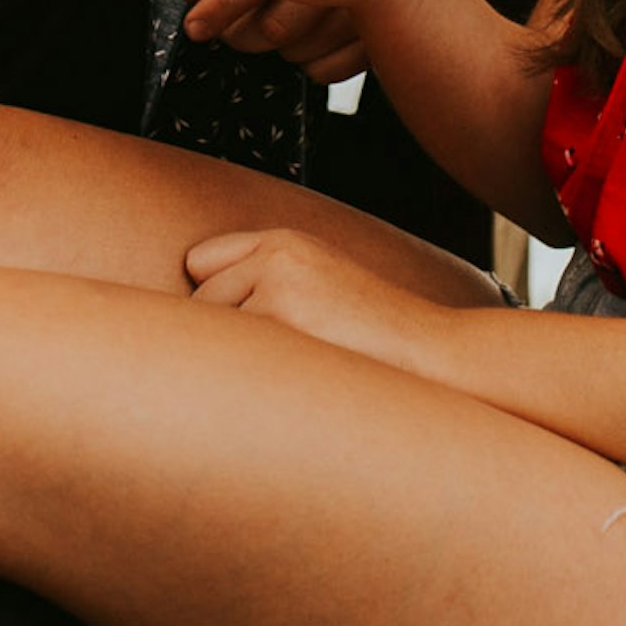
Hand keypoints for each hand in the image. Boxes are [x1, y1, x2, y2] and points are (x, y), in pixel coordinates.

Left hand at [179, 0, 372, 87]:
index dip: (219, 8)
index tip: (196, 27)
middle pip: (272, 30)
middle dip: (243, 31)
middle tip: (233, 26)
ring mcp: (358, 12)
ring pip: (296, 55)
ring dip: (281, 45)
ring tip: (283, 21)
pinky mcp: (374, 39)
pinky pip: (324, 71)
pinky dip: (312, 62)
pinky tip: (312, 39)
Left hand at [186, 226, 457, 376]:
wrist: (431, 355)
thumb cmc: (371, 338)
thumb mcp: (317, 287)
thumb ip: (263, 283)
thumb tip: (194, 319)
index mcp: (283, 241)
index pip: (200, 262)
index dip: (213, 300)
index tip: (239, 330)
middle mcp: (276, 253)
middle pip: (198, 301)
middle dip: (223, 336)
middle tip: (270, 362)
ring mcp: (278, 283)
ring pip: (213, 333)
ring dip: (237, 360)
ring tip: (287, 373)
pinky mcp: (282, 317)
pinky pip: (231, 356)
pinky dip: (249, 378)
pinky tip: (289, 384)